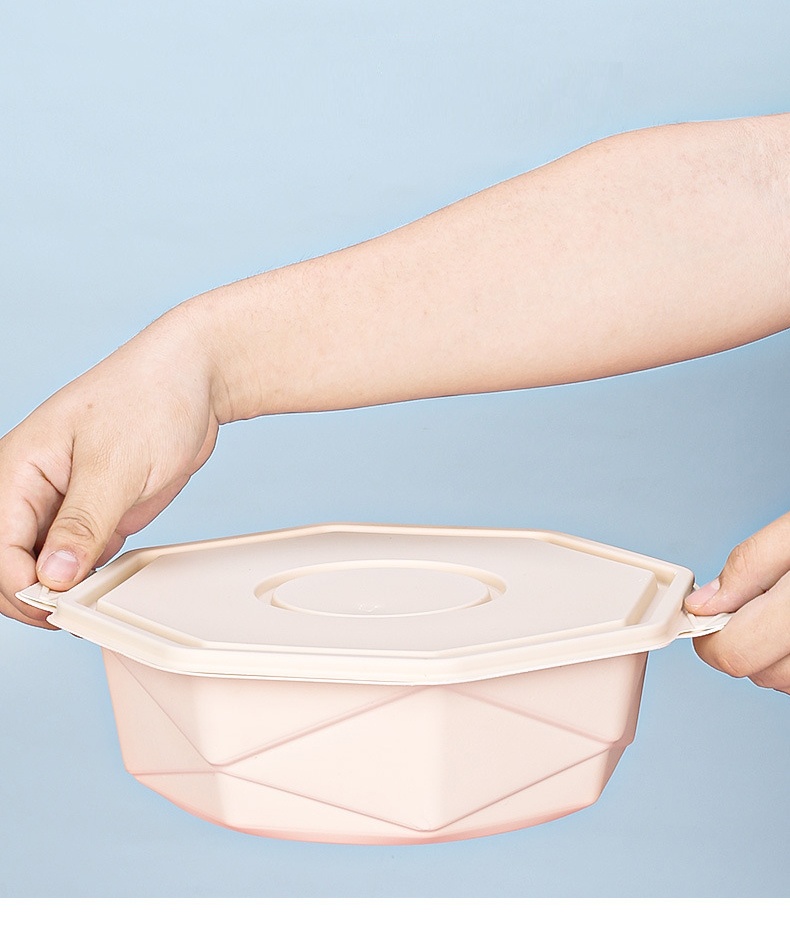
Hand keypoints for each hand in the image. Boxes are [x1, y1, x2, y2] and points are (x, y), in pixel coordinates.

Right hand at [0, 306, 218, 627]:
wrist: (193, 383)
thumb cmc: (148, 399)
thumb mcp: (115, 463)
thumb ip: (82, 523)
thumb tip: (52, 576)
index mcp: (16, 469)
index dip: (22, 586)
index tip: (60, 605)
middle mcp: (30, 491)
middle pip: (10, 565)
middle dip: (36, 595)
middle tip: (78, 612)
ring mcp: (62, 506)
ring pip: (43, 569)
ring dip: (62, 592)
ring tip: (94, 603)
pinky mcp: (92, 516)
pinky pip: (77, 561)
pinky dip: (88, 580)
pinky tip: (107, 584)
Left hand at [685, 513, 789, 693]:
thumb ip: (750, 565)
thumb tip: (703, 603)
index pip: (733, 653)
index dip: (710, 636)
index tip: (709, 614)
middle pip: (755, 672)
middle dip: (741, 641)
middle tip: (756, 605)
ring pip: (780, 680)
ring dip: (769, 653)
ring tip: (781, 612)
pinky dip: (786, 656)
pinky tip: (789, 626)